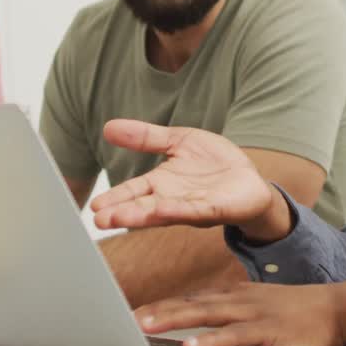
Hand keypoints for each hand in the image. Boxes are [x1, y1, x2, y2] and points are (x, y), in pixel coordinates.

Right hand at [90, 120, 290, 240]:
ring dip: (142, 217)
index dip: (116, 198)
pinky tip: (162, 209)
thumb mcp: (178, 141)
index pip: (134, 192)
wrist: (250, 178)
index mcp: (162, 184)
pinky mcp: (216, 208)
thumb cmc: (214, 163)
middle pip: (144, 207)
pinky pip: (195, 209)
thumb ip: (147, 137)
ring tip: (119, 218)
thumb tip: (108, 126)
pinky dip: (179, 210)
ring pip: (164, 213)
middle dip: (123, 213)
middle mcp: (173, 199)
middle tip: (100, 219)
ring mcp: (194, 205)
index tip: (95, 207)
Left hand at [136, 280, 345, 345]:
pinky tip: (191, 345)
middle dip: (159, 311)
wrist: (337, 307)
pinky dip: (211, 340)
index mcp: (236, 295)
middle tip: (129, 318)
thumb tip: (204, 327)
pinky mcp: (267, 330)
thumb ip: (233, 316)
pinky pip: (234, 336)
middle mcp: (238, 300)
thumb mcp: (261, 307)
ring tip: (146, 326)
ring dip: (174, 319)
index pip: (192, 299)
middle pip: (191, 304)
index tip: (135, 312)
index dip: (164, 306)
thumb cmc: (299, 312)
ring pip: (206, 315)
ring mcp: (252, 313)